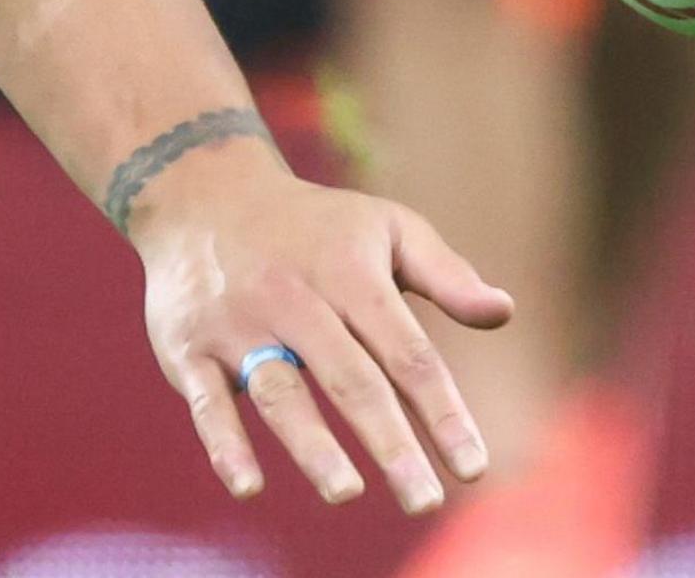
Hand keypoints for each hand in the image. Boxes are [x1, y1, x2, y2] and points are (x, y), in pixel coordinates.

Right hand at [131, 136, 512, 511]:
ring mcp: (239, 325)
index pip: (407, 352)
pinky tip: (250, 487)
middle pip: (350, 379)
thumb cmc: (314, 225)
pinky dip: (225, 445)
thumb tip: (504, 312)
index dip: (441, 411)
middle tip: (425, 501)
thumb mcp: (385, 227)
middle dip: (389, 442)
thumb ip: (445, 274)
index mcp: (350, 273)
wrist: (201, 192)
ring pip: (280, 391)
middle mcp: (295, 299)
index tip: (472, 468)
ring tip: (347, 492)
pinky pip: (207, 402)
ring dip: (313, 444)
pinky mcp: (189, 348)